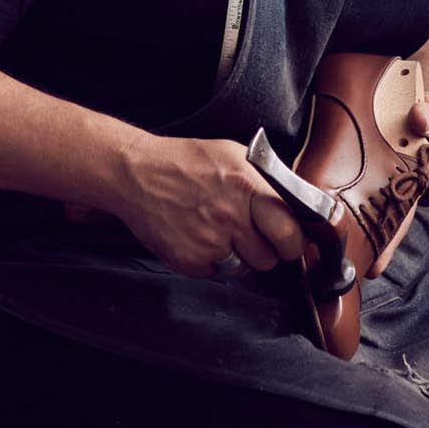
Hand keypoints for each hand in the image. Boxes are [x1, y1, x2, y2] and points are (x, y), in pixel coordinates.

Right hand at [108, 133, 305, 278]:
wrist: (134, 174)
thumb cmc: (184, 161)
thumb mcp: (232, 155)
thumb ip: (264, 180)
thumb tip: (294, 203)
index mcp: (246, 187)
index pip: (289, 231)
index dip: (293, 240)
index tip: (290, 241)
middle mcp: (230, 217)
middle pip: (269, 257)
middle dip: (268, 252)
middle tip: (259, 241)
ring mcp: (208, 242)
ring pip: (244, 268)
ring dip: (239, 256)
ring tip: (221, 233)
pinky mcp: (189, 260)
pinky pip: (215, 272)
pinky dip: (211, 261)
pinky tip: (198, 238)